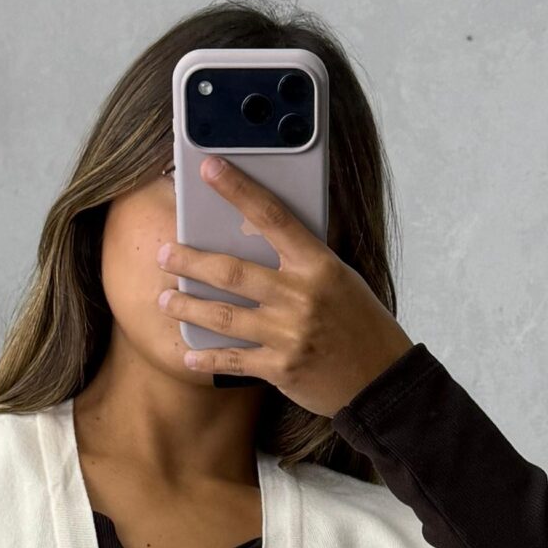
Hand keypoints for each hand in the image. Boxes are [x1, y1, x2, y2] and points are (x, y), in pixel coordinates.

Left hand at [156, 155, 414, 417]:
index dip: (238, 189)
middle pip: (232, 271)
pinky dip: (206, 357)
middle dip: (190, 261)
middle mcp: (302, 296)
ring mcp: (289, 334)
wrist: (382, 380)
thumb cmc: (359, 324)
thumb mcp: (339, 280)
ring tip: (166, 299)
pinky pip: (233, 360)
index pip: (273, 216)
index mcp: (319, 265)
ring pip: (224, 315)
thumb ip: (300, 262)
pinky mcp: (281, 368)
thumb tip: (251, 237)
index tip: (209, 168)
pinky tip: (189, 353)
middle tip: (164, 254)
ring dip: (188, 306)